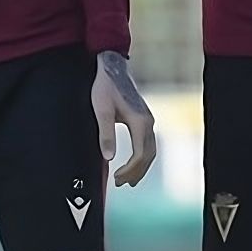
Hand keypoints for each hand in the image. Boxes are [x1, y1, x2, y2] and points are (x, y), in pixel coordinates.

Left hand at [91, 51, 157, 185]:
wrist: (112, 67)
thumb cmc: (105, 87)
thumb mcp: (101, 110)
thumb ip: (105, 133)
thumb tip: (109, 158)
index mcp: (139, 121)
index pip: (140, 154)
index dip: (130, 170)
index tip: (116, 179)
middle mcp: (148, 122)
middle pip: (148, 155)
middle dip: (136, 172)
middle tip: (120, 183)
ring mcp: (147, 120)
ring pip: (150, 150)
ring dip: (140, 166)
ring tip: (126, 179)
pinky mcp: (143, 118)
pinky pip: (147, 143)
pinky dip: (142, 157)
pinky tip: (132, 162)